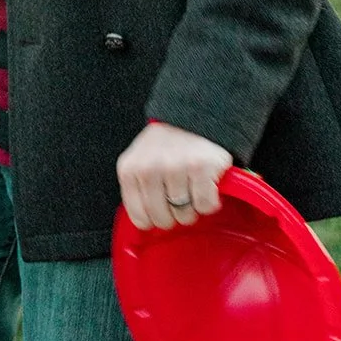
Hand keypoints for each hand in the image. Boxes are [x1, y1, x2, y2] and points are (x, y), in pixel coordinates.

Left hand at [116, 121, 232, 230]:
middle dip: (174, 214)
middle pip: (163, 219)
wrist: (195, 117)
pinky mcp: (201, 168)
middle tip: (180, 196)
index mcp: (130, 169)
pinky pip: (206, 206)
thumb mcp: (140, 161)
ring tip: (193, 187)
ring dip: (193, 207)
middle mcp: (150, 168)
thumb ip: (137, 188)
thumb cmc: (167, 144)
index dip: (154, 218)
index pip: (139, 218)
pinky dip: (210, 201)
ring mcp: (175, 168)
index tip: (163, 209)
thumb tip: (144, 224)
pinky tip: (206, 185)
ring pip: (185, 215)